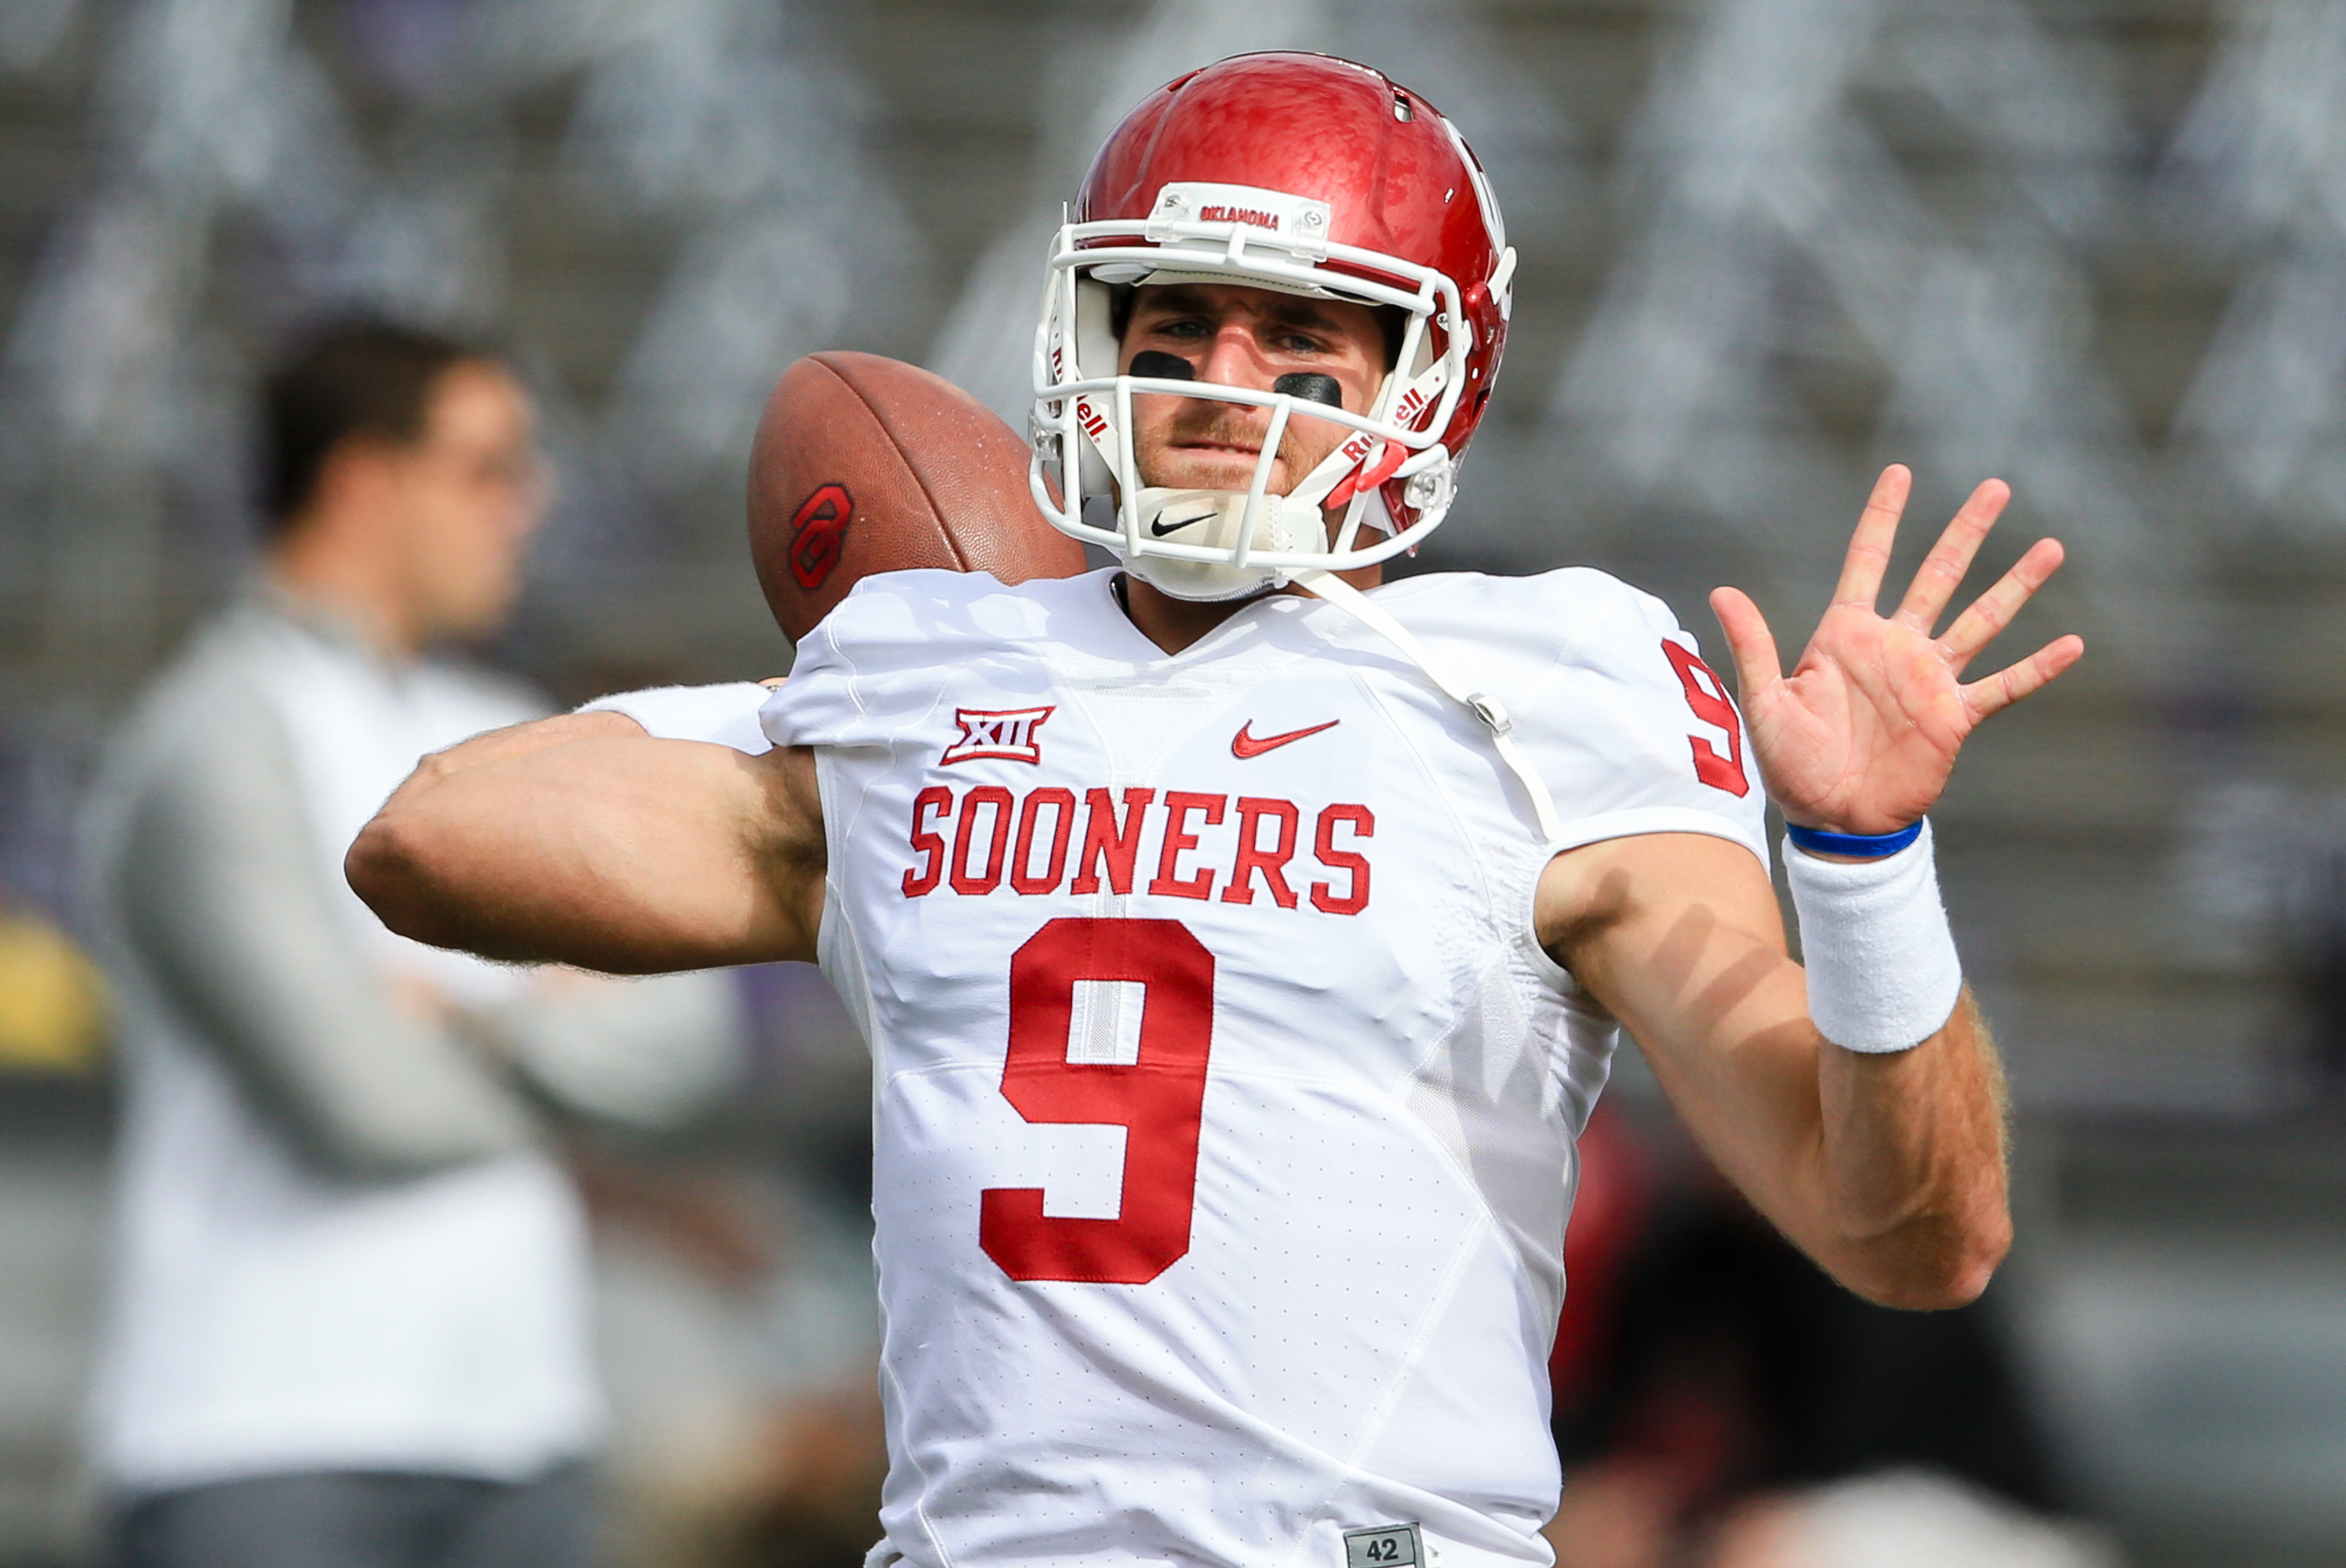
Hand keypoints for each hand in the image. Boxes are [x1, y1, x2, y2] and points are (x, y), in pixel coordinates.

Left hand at [1708, 465, 2083, 834]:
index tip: (1900, 471)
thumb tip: (1721, 591)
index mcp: (1846, 635)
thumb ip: (1752, 646)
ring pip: (1981, 619)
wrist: (1830, 819)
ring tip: (2050, 547)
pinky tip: (2072, 645)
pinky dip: (2036, 667)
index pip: (1867, 560)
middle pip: (1937, 576)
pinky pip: (2003, 686)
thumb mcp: (1764, 702)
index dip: (1883, 517)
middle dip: (1965, 532)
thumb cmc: (1790, 764)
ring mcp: (1929, 680)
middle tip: (1997, 487)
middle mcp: (1894, 647)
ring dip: (2016, 585)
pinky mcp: (1954, 717)